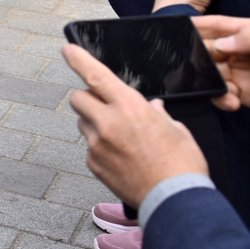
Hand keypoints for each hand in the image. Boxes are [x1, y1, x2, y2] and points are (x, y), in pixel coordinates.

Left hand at [65, 44, 208, 206]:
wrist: (175, 199)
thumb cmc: (182, 164)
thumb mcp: (176, 129)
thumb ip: (157, 114)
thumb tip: (152, 107)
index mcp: (130, 108)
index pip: (96, 75)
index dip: (79, 58)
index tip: (68, 49)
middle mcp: (108, 123)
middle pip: (79, 98)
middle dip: (89, 97)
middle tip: (106, 106)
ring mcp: (97, 145)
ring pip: (82, 123)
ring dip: (95, 123)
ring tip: (122, 138)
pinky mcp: (93, 164)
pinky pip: (89, 147)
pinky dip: (100, 147)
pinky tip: (122, 157)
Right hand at [194, 16, 249, 128]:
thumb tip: (220, 43)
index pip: (220, 25)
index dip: (198, 26)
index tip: (176, 30)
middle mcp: (246, 50)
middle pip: (211, 50)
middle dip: (199, 59)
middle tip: (193, 70)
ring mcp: (244, 72)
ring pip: (213, 73)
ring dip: (210, 82)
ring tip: (221, 92)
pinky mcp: (245, 93)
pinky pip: (223, 93)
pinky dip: (221, 98)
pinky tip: (232, 103)